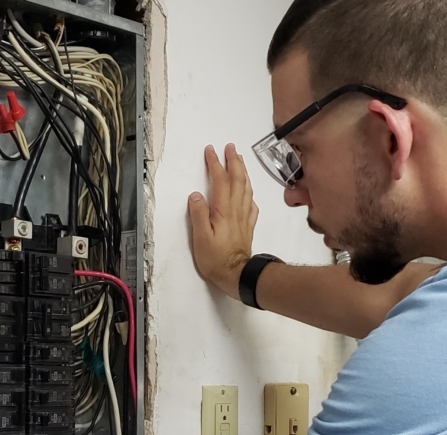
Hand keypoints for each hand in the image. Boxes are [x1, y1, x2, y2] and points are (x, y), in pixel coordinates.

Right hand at [188, 144, 259, 298]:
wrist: (237, 274)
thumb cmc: (216, 258)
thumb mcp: (200, 237)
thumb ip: (198, 214)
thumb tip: (196, 194)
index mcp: (223, 210)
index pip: (220, 181)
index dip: (215, 164)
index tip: (211, 151)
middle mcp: (236, 210)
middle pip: (237, 180)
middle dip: (233, 161)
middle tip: (230, 147)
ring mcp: (244, 217)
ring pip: (246, 188)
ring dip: (243, 172)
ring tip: (239, 160)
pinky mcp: (247, 226)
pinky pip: (251, 204)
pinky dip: (248, 192)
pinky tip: (247, 192)